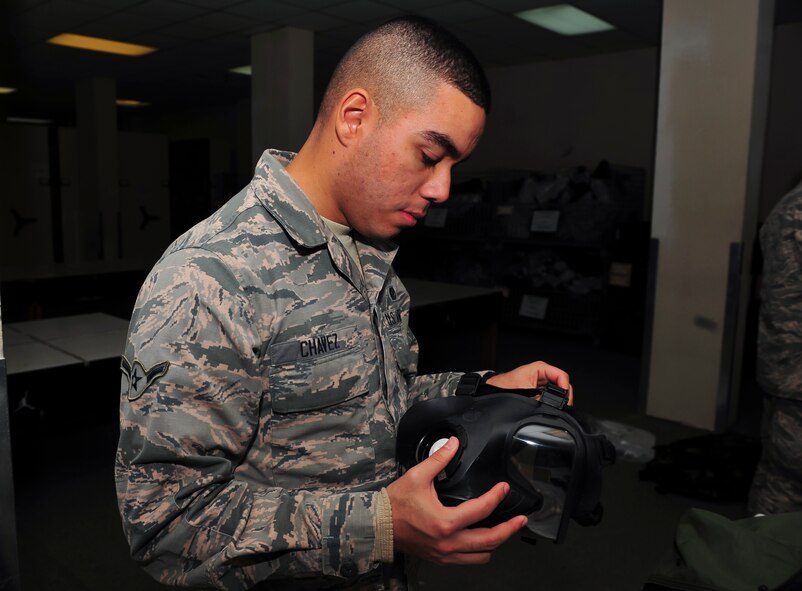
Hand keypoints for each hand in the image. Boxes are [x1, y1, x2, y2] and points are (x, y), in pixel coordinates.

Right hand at [387, 437, 526, 564]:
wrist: (379, 526)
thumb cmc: (395, 504)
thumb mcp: (417, 476)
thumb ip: (439, 459)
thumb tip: (453, 443)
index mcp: (444, 522)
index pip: (481, 510)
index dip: (496, 497)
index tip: (503, 488)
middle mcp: (447, 542)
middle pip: (490, 541)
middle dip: (509, 529)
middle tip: (520, 519)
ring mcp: (445, 554)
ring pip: (482, 555)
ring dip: (496, 543)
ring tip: (504, 530)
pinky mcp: (441, 558)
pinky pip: (468, 560)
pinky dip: (480, 551)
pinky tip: (482, 540)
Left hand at [485, 361, 572, 404]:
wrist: (495, 390)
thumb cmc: (506, 386)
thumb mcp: (524, 391)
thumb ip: (539, 397)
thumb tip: (550, 404)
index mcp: (540, 368)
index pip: (562, 376)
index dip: (565, 389)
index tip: (565, 400)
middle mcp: (543, 373)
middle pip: (563, 383)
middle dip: (564, 396)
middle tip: (563, 407)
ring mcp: (543, 381)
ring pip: (559, 390)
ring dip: (559, 399)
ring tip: (556, 408)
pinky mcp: (541, 389)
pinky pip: (552, 395)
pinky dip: (553, 402)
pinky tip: (550, 407)